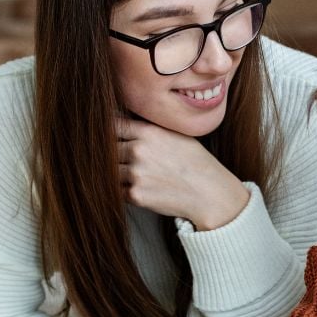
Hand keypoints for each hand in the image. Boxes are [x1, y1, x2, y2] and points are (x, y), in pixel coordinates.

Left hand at [116, 117, 249, 229]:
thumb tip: (122, 120)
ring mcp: (136, 174)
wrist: (209, 193)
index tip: (110, 137)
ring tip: (138, 175)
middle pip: (107, 150)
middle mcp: (138, 151)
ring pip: (110, 171)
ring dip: (118, 174)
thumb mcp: (174, 134)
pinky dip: (124, 191)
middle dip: (115, 155)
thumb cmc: (194, 162)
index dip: (109, 132)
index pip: (112, 126)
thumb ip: (148, 128)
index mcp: (147, 132)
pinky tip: (143, 188)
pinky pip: (117, 190)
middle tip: (127, 161)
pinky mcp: (136, 195)